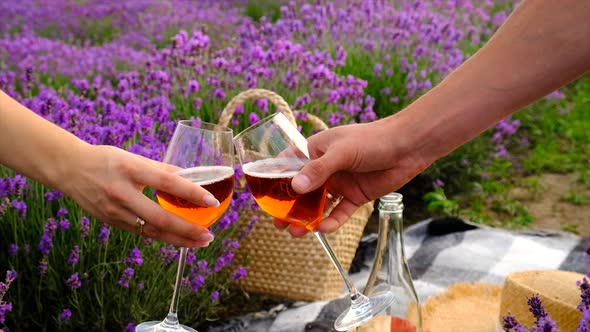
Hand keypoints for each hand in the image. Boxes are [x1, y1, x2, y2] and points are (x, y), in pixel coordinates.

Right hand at [61, 144, 218, 246]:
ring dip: (179, 239)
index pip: (166, 182)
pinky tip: (179, 238)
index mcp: (130, 170)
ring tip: (201, 241)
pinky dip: (163, 236)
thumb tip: (191, 177)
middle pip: (159, 218)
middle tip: (209, 235)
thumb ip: (162, 169)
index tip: (212, 201)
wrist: (70, 170)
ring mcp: (114, 211)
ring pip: (151, 231)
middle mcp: (121, 193)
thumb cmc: (107, 160)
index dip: (191, 193)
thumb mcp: (134, 158)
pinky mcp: (112, 222)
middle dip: (187, 230)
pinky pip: (142, 232)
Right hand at [274, 117, 429, 236]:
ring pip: (318, 205)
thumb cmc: (372, 139)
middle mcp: (325, 168)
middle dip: (289, 207)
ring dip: (307, 219)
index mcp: (315, 150)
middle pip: (301, 190)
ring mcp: (340, 183)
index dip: (275, 181)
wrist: (408, 146)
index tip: (264, 198)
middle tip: (278, 223)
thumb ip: (318, 170)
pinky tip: (324, 229)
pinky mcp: (356, 196)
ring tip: (295, 233)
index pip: (288, 165)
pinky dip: (332, 222)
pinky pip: (339, 212)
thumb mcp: (341, 152)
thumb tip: (295, 188)